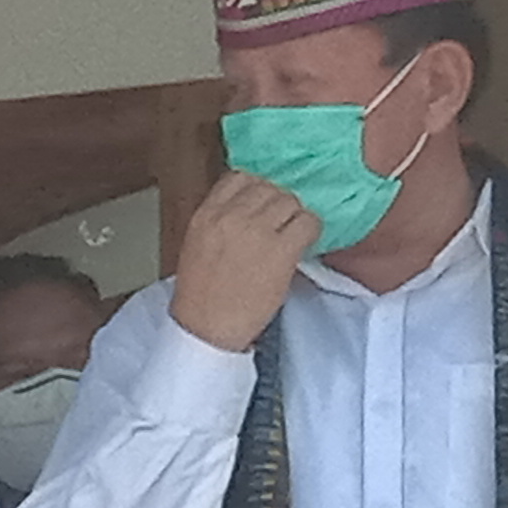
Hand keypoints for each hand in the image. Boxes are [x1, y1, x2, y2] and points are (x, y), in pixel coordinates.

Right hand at [170, 166, 320, 353]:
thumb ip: (218, 222)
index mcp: (205, 216)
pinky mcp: (281, 250)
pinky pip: (308, 222)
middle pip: (268, 188)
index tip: (260, 205)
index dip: (256, 189)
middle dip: (277, 204)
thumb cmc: (200, 296)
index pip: (239, 178)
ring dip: (295, 217)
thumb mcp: (197, 246)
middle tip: (279, 224)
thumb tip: (248, 209)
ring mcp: (257, 232)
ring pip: (290, 202)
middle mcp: (230, 217)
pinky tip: (302, 244)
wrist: (206, 329)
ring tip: (290, 236)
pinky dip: (311, 230)